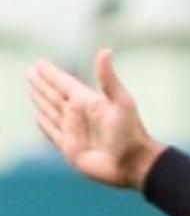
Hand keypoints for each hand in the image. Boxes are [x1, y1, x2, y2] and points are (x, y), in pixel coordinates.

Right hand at [25, 50, 164, 189]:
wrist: (134, 164)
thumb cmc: (131, 133)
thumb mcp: (122, 102)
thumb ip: (108, 79)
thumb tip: (105, 50)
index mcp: (88, 101)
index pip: (63, 83)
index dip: (51, 74)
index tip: (39, 63)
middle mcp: (78, 114)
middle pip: (54, 95)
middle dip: (42, 84)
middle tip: (30, 71)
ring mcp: (73, 131)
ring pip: (50, 111)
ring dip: (40, 100)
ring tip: (31, 89)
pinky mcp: (69, 148)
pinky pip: (52, 132)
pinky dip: (44, 124)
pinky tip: (39, 117)